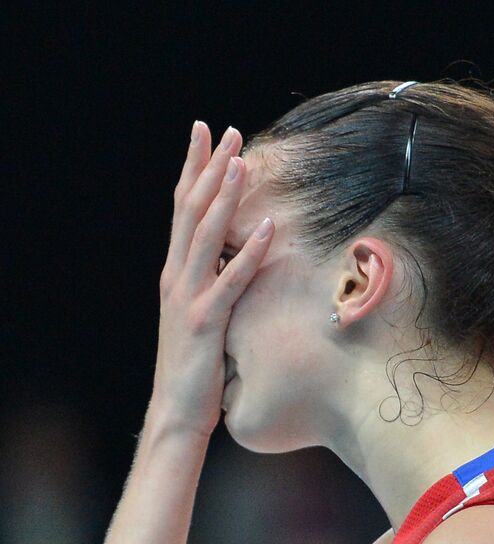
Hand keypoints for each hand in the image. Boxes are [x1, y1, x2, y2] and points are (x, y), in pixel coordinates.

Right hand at [150, 121, 273, 437]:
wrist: (177, 412)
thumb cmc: (194, 368)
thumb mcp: (202, 317)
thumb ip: (212, 284)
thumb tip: (234, 258)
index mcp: (176, 274)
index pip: (182, 210)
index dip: (193, 169)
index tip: (204, 133)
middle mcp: (177, 278)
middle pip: (190, 211)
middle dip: (208, 168)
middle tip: (224, 130)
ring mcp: (189, 299)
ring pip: (205, 237)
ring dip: (224, 197)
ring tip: (242, 162)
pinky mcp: (206, 323)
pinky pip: (230, 282)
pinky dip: (249, 253)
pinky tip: (267, 228)